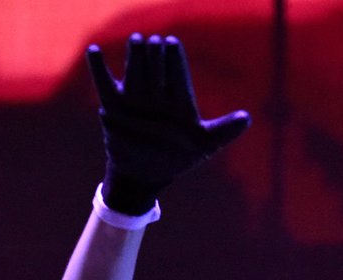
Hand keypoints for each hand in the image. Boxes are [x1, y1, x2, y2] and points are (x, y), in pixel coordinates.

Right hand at [87, 34, 250, 213]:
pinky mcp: (113, 106)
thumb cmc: (178, 157)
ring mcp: (135, 98)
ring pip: (134, 69)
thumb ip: (224, 130)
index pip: (177, 71)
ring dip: (135, 55)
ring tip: (137, 42)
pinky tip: (94, 51)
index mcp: (179, 98)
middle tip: (154, 44)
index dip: (174, 56)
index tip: (171, 44)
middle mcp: (157, 94)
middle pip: (155, 65)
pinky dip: (97, 68)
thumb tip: (247, 118)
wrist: (146, 174)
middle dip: (155, 53)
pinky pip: (104, 83)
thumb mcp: (204, 145)